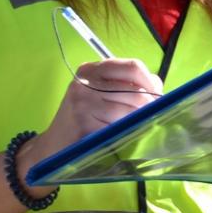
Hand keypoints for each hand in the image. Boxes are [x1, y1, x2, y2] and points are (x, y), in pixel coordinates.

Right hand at [24, 59, 162, 175]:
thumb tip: (157, 86)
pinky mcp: (84, 125)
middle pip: (136, 93)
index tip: (158, 96)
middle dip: (147, 108)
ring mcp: (82, 103)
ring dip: (136, 123)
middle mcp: (85, 83)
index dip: (150, 82)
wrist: (53, 145)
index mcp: (91, 70)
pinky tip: (114, 137)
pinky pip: (119, 129)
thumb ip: (125, 85)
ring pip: (130, 112)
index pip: (132, 67)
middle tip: (145, 118)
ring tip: (126, 128)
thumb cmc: (84, 119)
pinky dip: (123, 134)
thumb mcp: (100, 94)